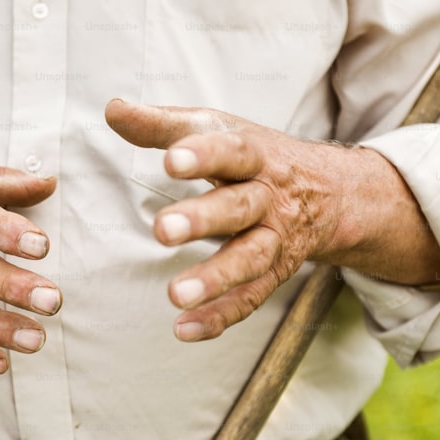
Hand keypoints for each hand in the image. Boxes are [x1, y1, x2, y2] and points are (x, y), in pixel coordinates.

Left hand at [105, 99, 346, 341]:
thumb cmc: (252, 156)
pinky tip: (183, 329)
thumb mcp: (216, 129)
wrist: (326, 193)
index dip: (203, 155)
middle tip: (162, 230)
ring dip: (214, 278)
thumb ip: (163, 125)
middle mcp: (269, 199)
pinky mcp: (272, 275)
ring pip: (250, 260)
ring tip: (175, 293)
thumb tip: (113, 109)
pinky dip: (218, 317)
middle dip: (203, 220)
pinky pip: (249, 300)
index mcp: (254, 155)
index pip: (231, 151)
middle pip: (240, 208)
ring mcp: (275, 240)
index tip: (170, 159)